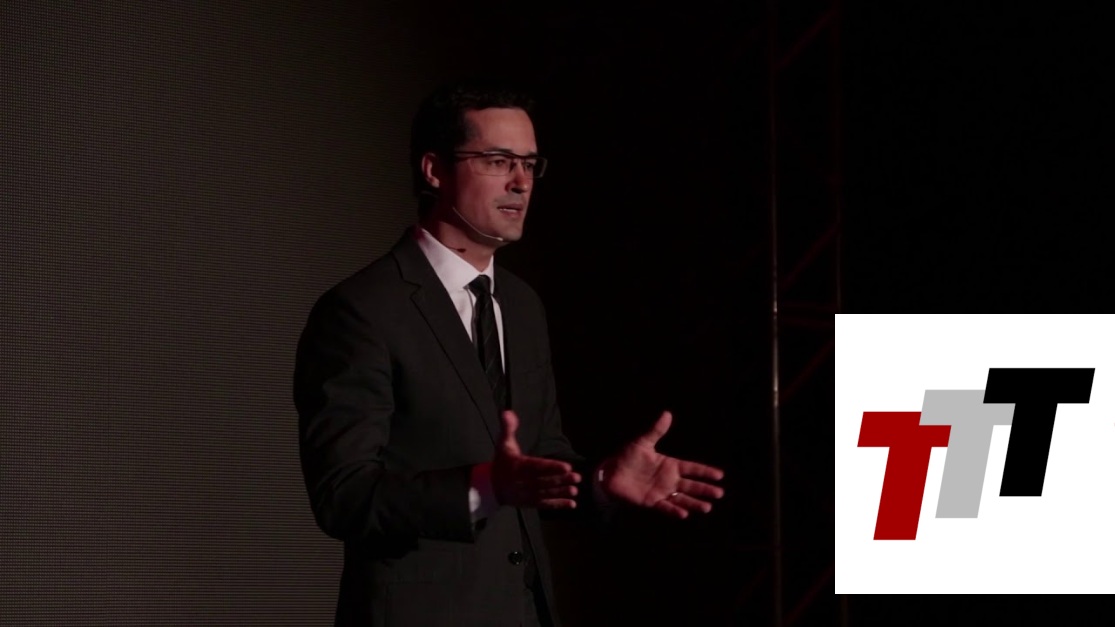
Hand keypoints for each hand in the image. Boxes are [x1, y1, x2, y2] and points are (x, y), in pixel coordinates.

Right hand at [492, 410, 581, 508]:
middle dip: (560, 479)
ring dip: (561, 492)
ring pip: (546, 493)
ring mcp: (527, 494)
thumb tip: (507, 411)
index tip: (566, 466)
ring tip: (575, 490)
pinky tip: (572, 504)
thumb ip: (508, 428)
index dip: (551, 467)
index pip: (537, 466)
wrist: (491, 487)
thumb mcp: (503, 444)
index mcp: (518, 466)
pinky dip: (558, 505)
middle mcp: (523, 481)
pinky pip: (545, 504)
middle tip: (577, 477)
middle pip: (543, 481)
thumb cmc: (502, 463)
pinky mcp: (530, 503)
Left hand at [598, 410, 724, 518]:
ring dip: (694, 503)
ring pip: (682, 498)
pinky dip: (674, 510)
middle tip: (719, 493)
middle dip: (705, 489)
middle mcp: (669, 479)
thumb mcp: (642, 442)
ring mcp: (661, 492)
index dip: (705, 471)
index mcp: (669, 465)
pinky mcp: (651, 502)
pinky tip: (684, 514)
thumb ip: (656, 430)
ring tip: (707, 507)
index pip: (692, 468)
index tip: (720, 475)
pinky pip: (665, 507)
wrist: (610, 473)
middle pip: (691, 485)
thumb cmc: (626, 456)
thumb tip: (667, 413)